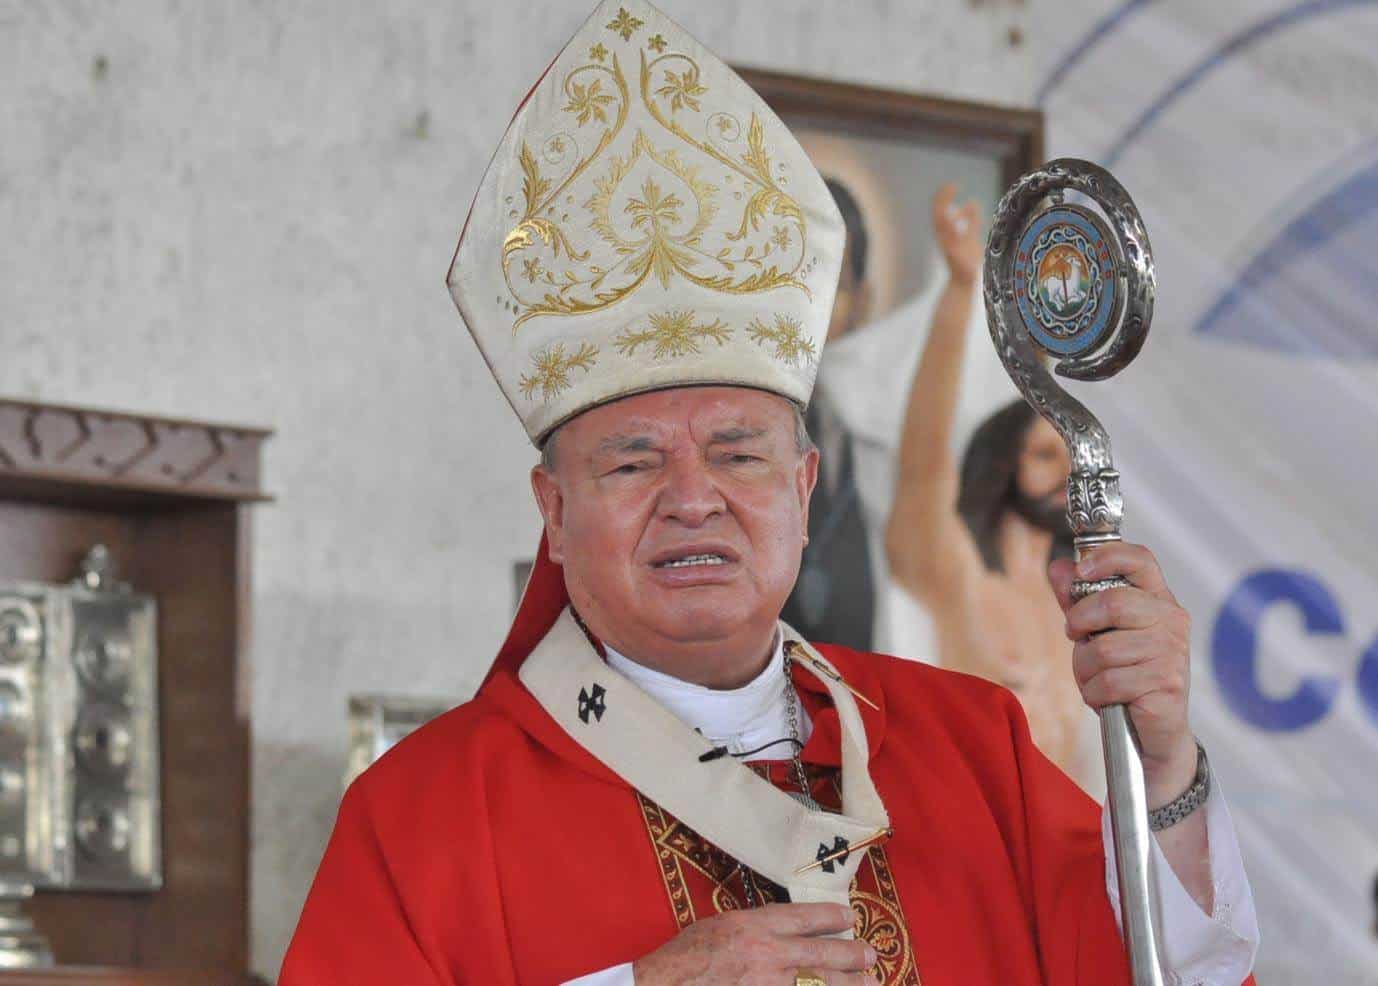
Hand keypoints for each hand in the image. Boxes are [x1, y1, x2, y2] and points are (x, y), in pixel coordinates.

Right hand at [631, 902, 877, 984]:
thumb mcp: (720, 926)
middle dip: (851, 954)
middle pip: (821, 953)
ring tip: (869, 982)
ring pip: (819, 983)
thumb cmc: (686, 957)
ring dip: (847, 984)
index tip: (848, 916)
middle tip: (871, 955)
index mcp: (752, 926)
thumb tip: (787, 932)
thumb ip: (755, 928)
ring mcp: (768, 985)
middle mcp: (766, 955)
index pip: (802, 917)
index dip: (830, 916)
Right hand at [932, 183, 982, 285]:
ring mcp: (947, 246)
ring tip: (952, 196)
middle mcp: (944, 237)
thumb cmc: (967, 260)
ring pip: (941, 225)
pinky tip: (956, 218)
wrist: (964, 282)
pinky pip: (950, 240)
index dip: (944, 197)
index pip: (941, 210)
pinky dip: (952, 228)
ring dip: (945, 208)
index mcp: (946, 232)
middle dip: (943, 199)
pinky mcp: (954, 255)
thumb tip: (972, 201)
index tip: (953, 185)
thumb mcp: (971, 235)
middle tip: (952, 185)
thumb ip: (971, 220)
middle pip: (938, 214)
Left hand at [1048, 543, 1198, 806]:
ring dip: (1084, 668)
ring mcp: (1172, 652)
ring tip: (1094, 677)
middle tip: (1076, 636)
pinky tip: (1104, 697)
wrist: (1154, 731)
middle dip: (1080, 622)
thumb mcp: (1098, 632)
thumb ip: (1078, 600)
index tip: (1080, 570)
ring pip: (1104, 648)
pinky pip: (1109, 681)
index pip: (1140, 559)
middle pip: (1113, 603)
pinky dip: (1094, 692)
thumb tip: (1058, 567)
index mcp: (1158, 599)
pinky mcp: (1165, 683)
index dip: (1107, 557)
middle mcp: (1171, 620)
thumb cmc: (1125, 675)